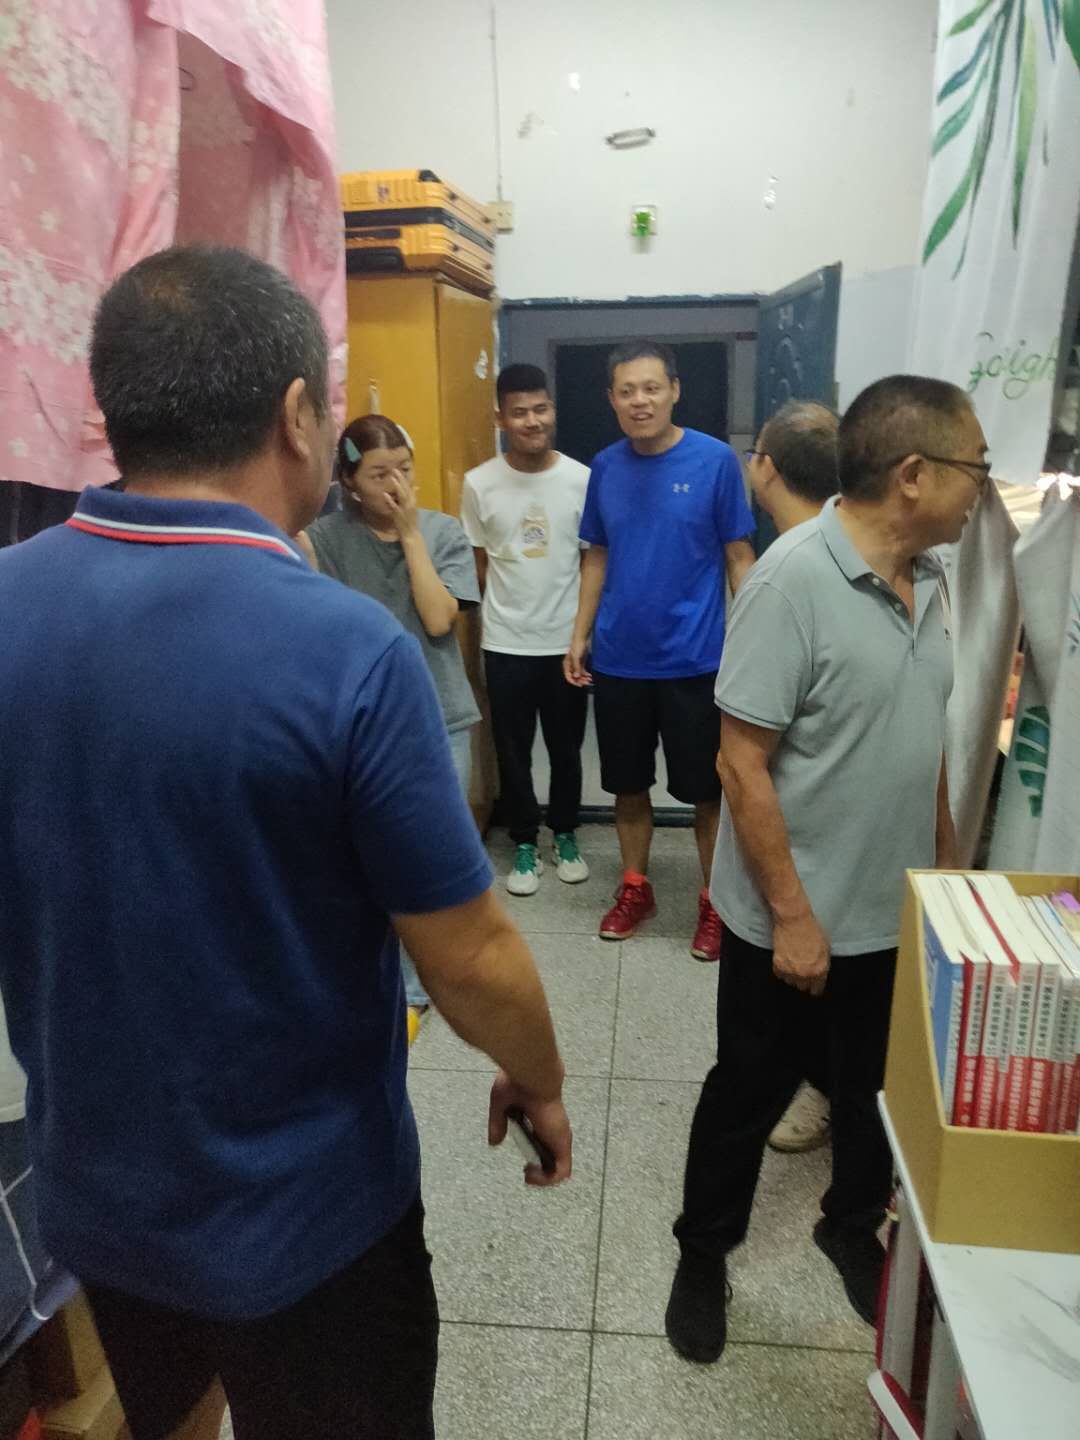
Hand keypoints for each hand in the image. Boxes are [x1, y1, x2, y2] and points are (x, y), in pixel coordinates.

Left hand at [385, 470, 418, 539]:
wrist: (411, 533)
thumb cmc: (412, 520)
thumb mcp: (414, 507)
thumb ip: (413, 496)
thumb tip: (416, 487)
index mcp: (413, 500)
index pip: (409, 487)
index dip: (404, 478)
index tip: (399, 470)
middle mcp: (410, 503)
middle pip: (406, 488)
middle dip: (400, 479)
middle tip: (394, 469)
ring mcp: (405, 509)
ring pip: (402, 495)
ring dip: (397, 486)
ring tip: (392, 478)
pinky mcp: (399, 515)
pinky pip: (394, 507)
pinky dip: (390, 500)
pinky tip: (385, 495)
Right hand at [488, 1070, 571, 1187]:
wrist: (533, 1075)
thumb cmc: (518, 1083)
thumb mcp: (501, 1105)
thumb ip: (498, 1124)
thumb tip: (494, 1142)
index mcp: (541, 1116)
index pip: (543, 1138)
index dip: (534, 1149)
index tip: (523, 1153)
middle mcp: (553, 1128)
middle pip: (552, 1154)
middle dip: (540, 1166)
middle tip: (526, 1170)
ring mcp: (559, 1136)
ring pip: (559, 1166)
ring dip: (544, 1177)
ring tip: (528, 1175)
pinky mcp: (562, 1144)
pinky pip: (562, 1171)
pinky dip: (548, 1179)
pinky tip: (531, 1175)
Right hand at [563, 638, 591, 687]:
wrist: (582, 638)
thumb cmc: (577, 646)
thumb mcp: (576, 657)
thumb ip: (576, 667)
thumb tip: (576, 676)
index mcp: (567, 665)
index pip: (568, 677)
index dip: (574, 682)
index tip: (580, 685)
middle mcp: (571, 666)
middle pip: (574, 677)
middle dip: (581, 680)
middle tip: (587, 682)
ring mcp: (576, 664)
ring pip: (579, 675)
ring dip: (584, 678)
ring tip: (590, 680)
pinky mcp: (581, 662)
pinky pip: (582, 671)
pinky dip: (586, 674)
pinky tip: (589, 676)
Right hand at [772, 910, 829, 996]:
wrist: (794, 920)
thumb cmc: (811, 930)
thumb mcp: (825, 949)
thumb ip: (822, 965)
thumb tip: (819, 974)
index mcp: (819, 970)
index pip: (817, 990)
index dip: (815, 986)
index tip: (813, 983)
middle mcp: (805, 974)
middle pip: (803, 987)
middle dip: (804, 980)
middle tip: (803, 969)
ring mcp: (790, 971)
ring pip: (791, 982)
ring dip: (792, 975)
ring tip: (794, 963)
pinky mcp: (778, 965)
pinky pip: (780, 975)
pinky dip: (782, 970)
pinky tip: (786, 960)